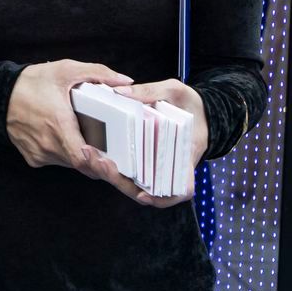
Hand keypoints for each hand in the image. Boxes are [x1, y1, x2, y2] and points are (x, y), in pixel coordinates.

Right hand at [5, 60, 133, 169]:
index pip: (83, 159)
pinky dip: (67, 154)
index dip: (101, 165)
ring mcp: (40, 154)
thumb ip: (98, 73)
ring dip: (83, 157)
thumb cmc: (30, 82)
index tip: (114, 165)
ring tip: (91, 141)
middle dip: (101, 163)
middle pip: (83, 165)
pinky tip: (68, 138)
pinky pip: (57, 161)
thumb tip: (125, 81)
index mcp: (58, 125)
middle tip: (117, 160)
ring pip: (71, 164)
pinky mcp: (34, 158)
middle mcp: (48, 144)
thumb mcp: (65, 69)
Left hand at [106, 79, 209, 207]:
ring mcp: (157, 166)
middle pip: (147, 190)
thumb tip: (119, 92)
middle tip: (99, 162)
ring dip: (112, 174)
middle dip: (120, 180)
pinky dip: (114, 166)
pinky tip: (96, 153)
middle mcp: (171, 168)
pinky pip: (130, 169)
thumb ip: (150, 92)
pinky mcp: (145, 159)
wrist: (200, 110)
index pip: (182, 189)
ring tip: (90, 154)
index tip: (142, 194)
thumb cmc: (190, 103)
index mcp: (185, 157)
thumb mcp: (175, 91)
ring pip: (134, 182)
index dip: (163, 198)